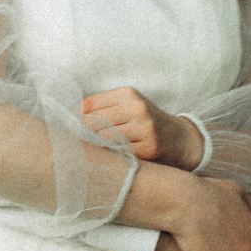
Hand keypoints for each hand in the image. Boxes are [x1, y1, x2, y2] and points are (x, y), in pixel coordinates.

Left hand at [80, 87, 203, 169]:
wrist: (180, 139)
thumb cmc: (146, 122)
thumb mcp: (129, 106)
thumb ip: (104, 108)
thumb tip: (71, 115)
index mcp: (128, 93)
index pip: (90, 104)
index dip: (76, 117)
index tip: (70, 126)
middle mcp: (137, 108)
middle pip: (94, 121)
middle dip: (83, 132)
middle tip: (77, 141)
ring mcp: (144, 128)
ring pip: (104, 138)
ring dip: (95, 145)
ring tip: (91, 149)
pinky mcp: (149, 147)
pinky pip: (119, 152)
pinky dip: (110, 155)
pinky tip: (108, 157)